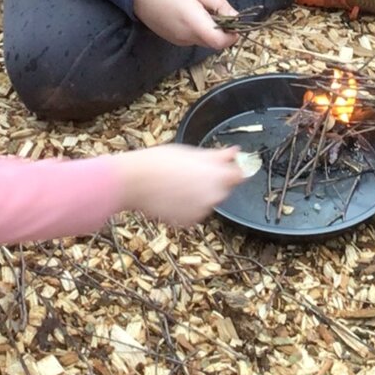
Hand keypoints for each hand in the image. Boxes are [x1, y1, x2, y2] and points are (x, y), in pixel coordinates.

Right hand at [114, 144, 245, 224]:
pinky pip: (195, 211)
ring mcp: (201, 211)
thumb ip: (218, 156)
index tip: (225, 165)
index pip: (240, 175)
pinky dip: (189, 205)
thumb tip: (235, 152)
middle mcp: (214, 196)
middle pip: (224, 188)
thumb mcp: (192, 153)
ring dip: (201, 194)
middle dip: (214, 181)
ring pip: (208, 200)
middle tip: (193, 171)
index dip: (233, 168)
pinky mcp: (189, 221)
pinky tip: (174, 195)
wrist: (134, 182)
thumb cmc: (160, 162)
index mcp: (217, 176)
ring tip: (179, 182)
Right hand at [131, 0, 235, 48]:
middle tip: (215, 6)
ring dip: (208, 28)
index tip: (234, 21)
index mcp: (193, 23)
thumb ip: (218, 4)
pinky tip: (187, 11)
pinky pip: (192, 38)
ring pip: (203, 40)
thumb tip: (236, 17)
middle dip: (221, 29)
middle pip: (213, 42)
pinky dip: (196, 28)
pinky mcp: (171, 38)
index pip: (219, 42)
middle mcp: (185, 37)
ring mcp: (177, 40)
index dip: (232, 35)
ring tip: (198, 6)